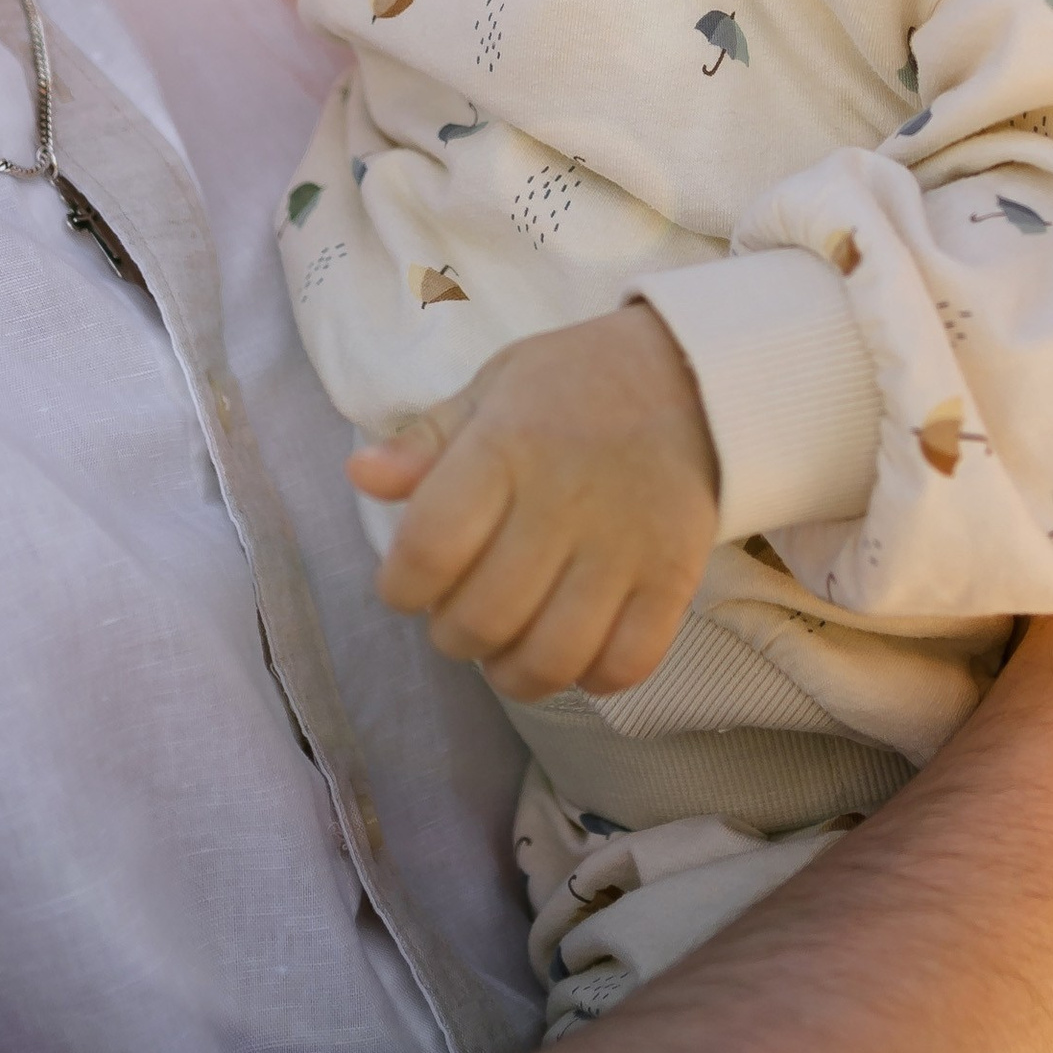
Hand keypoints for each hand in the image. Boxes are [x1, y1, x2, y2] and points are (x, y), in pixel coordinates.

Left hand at [347, 302, 720, 700]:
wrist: (693, 374)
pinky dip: (592, 678)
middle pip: (484, 617)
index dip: (402, 588)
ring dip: (514, 673)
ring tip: (509, 650)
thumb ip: (426, 441)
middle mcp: (564, 500)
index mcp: (506, 447)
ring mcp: (625, 544)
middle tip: (463, 616)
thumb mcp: (494, 388)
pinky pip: (627, 662)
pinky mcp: (676, 575)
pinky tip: (577, 651)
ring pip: (552, 656)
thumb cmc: (575, 386)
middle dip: (454, 636)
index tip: (409, 585)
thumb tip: (359, 475)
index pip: (429, 548)